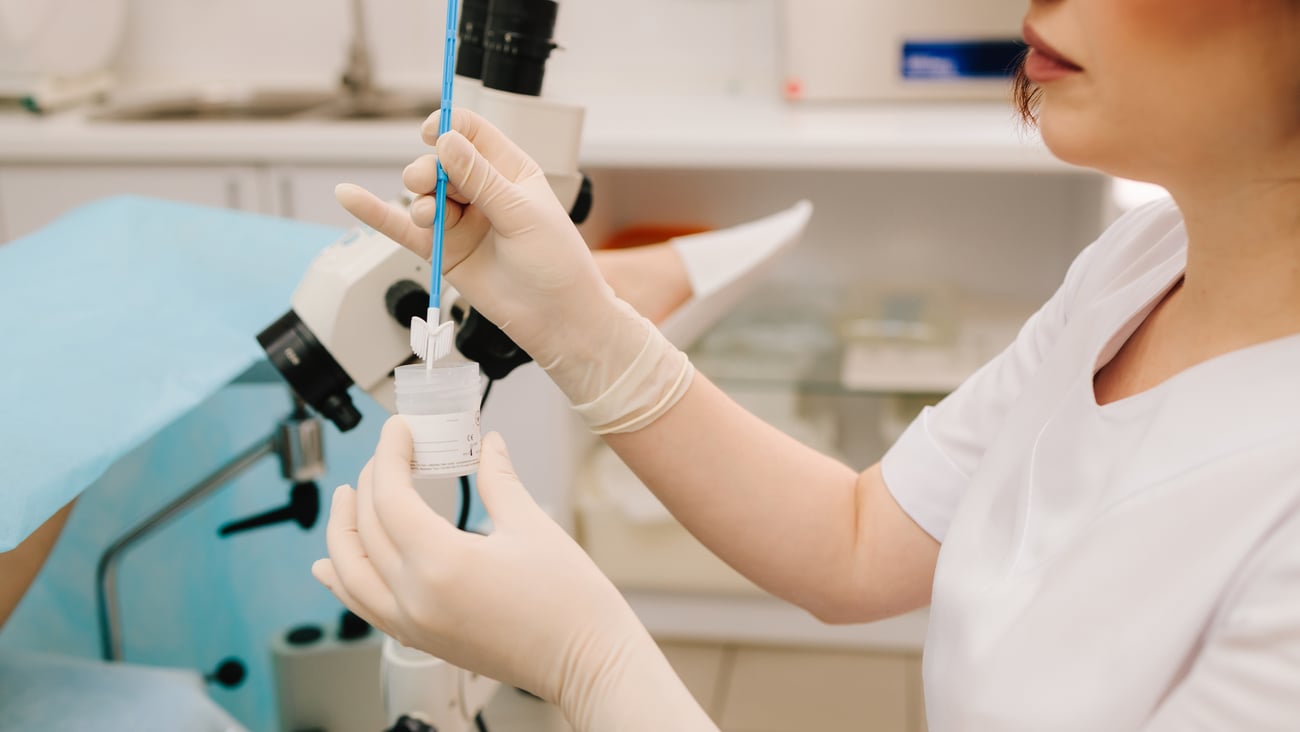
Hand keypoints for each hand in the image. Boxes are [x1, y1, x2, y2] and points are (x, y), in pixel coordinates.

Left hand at [312, 420, 712, 729]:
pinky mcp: (421, 639)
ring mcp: (413, 624)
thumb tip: (487, 444)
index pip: (390, 497)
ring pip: (349, 572)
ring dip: (342, 530)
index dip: (389, 455)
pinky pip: (363, 606)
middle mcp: (415, 598)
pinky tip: (331, 566)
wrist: (585, 660)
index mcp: (441, 563)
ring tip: (347, 497)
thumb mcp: (531, 526)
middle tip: (390, 453)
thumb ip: (498, 480)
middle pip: (366, 528)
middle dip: (370, 481)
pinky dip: (343, 580)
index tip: (398, 430)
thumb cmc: (570, 601)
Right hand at [335, 109, 693, 433]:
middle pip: (440, 161)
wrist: (558, 319)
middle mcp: (483, 191)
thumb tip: (447, 142)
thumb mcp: (522, 214)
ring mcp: (461, 220)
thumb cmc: (557, 265)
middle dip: (430, 169)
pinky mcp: (443, 250)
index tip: (433, 133)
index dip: (449, 127)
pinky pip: (403, 227)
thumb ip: (481, 178)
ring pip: (422, 192)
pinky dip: (375, 213)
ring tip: (429, 214)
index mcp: (511, 171)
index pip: (472, 132)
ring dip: (418, 196)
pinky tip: (349, 197)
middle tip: (434, 185)